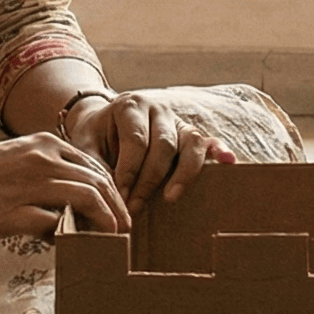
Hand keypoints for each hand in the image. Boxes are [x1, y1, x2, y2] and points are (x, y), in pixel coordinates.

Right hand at [0, 134, 128, 238]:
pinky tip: (74, 246)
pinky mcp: (16, 213)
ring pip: (86, 199)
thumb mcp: (19, 161)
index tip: (119, 209)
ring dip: (105, 221)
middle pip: (98, 182)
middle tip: (125, 228)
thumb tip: (74, 205)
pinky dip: (71, 236)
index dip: (113, 190)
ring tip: (111, 238)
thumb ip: (48, 175)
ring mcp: (30, 185)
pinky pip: (56, 225)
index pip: (95, 166)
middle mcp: (42, 160)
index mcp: (46, 144)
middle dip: (117, 208)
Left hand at [62, 91, 236, 216]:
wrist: (104, 121)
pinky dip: (219, 151)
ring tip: (171, 198)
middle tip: (136, 207)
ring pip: (189, 142)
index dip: (129, 171)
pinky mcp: (191, 133)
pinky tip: (227, 161)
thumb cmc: (96, 136)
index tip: (120, 197)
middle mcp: (158, 109)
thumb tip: (103, 198)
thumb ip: (94, 166)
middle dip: (149, 180)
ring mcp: (178, 120)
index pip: (136, 140)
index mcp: (130, 106)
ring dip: (183, 173)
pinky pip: (208, 141)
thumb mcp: (85, 145)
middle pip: (163, 144)